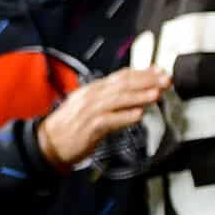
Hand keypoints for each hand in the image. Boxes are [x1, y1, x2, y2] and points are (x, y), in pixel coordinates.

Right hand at [37, 68, 170, 168]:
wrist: (48, 143)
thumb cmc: (70, 127)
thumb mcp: (88, 106)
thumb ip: (109, 100)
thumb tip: (133, 96)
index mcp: (92, 90)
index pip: (120, 76)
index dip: (142, 73)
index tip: (160, 71)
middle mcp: (91, 97)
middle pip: (122, 85)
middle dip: (147, 81)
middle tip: (166, 79)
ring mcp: (90, 111)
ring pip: (118, 100)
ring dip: (139, 96)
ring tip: (157, 94)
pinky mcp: (89, 128)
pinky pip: (109, 121)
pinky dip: (124, 117)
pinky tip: (138, 115)